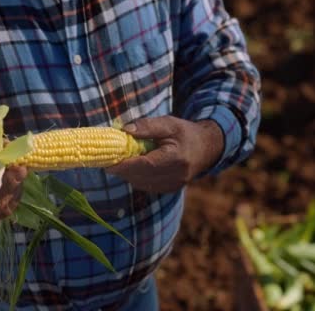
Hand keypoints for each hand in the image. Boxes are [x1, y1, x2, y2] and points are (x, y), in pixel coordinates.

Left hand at [105, 116, 222, 192]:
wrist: (206, 148)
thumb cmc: (185, 133)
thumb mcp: (168, 123)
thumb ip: (147, 126)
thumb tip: (124, 130)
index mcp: (177, 158)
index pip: (146, 165)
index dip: (125, 165)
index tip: (108, 162)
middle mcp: (176, 176)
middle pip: (140, 177)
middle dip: (122, 169)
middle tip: (108, 159)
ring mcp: (173, 186)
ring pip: (141, 183)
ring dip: (128, 173)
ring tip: (122, 160)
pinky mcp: (169, 190)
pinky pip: (146, 186)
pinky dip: (137, 177)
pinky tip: (135, 166)